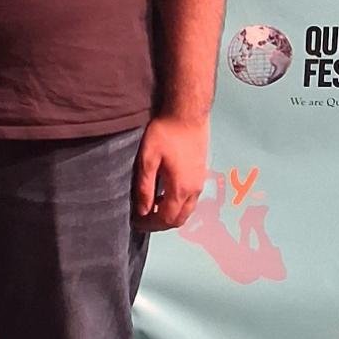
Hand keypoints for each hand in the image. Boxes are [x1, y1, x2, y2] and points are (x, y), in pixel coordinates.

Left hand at [134, 116, 208, 230]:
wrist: (188, 113)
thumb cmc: (166, 132)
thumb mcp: (148, 159)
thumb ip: (145, 187)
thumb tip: (142, 211)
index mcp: (180, 188)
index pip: (166, 218)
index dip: (150, 225)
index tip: (137, 222)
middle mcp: (194, 189)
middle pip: (180, 219)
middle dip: (161, 224)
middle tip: (144, 219)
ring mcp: (200, 181)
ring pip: (187, 210)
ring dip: (171, 214)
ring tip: (153, 207)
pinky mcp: (201, 173)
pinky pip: (191, 199)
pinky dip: (178, 204)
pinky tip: (166, 193)